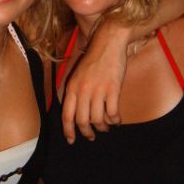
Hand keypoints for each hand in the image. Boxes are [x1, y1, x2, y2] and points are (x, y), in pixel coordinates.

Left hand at [62, 23, 127, 142]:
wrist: (108, 44)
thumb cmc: (94, 59)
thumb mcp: (78, 75)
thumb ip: (76, 92)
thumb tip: (76, 114)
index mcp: (72, 87)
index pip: (66, 115)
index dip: (68, 131)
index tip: (71, 140)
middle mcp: (83, 90)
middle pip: (82, 121)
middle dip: (87, 133)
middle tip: (91, 136)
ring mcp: (98, 90)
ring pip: (97, 120)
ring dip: (102, 127)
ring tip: (106, 127)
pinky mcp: (113, 89)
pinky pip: (112, 113)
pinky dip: (115, 120)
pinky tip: (117, 120)